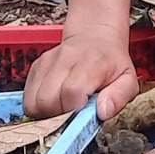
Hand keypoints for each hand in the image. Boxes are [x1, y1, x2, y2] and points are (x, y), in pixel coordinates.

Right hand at [23, 27, 139, 119]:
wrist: (95, 37)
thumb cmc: (111, 63)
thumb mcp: (128, 80)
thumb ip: (119, 97)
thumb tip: (103, 112)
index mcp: (90, 63)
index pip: (71, 92)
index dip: (74, 110)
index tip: (82, 114)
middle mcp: (65, 59)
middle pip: (47, 100)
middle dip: (57, 116)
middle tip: (71, 115)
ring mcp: (47, 62)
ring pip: (33, 101)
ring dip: (45, 114)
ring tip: (62, 110)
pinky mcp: (36, 67)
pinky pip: (27, 96)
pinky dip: (37, 106)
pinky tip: (54, 102)